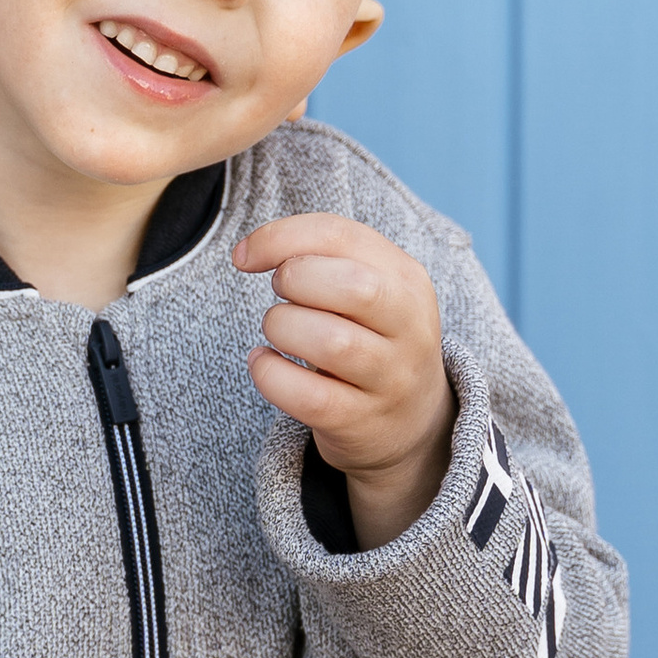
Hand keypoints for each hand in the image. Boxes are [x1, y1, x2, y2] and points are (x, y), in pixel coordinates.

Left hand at [232, 212, 453, 545]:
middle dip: (294, 280)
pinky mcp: (360, 421)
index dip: (281, 238)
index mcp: (407, 280)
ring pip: (331, 342)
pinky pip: (308, 396)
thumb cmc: (370, 337)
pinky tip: (265, 364)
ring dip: (282, 328)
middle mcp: (409, 328)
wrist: (411, 420)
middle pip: (353, 286)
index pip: (341, 236)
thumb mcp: (368, 286)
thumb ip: (319, 255)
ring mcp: (389, 379)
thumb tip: (248, 250)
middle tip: (281, 294)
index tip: (245, 255)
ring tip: (278, 331)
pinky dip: (271, 375)